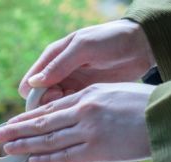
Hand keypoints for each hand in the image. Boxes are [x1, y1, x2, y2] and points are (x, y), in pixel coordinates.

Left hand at [0, 83, 153, 161]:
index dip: (27, 118)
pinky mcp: (98, 149)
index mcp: (88, 95)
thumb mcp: (116, 94)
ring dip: (25, 146)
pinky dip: (47, 159)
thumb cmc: (149, 104)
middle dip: (16, 131)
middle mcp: (84, 111)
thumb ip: (94, 103)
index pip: (50, 108)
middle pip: (42, 123)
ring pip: (48, 140)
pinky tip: (32, 161)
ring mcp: (89, 131)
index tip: (12, 123)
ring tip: (7, 150)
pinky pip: (66, 156)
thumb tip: (77, 115)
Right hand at [18, 20, 155, 103]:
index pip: (29, 85)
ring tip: (77, 106)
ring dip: (60, 111)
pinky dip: (72, 113)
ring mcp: (71, 85)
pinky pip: (70, 109)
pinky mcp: (85, 94)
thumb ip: (60, 64)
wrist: (141, 44)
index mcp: (52, 58)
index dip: (35, 96)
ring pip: (54, 107)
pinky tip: (84, 111)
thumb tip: (34, 83)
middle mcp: (58, 73)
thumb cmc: (111, 39)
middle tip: (65, 103)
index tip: (53, 96)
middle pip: (39, 100)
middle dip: (47, 106)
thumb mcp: (84, 47)